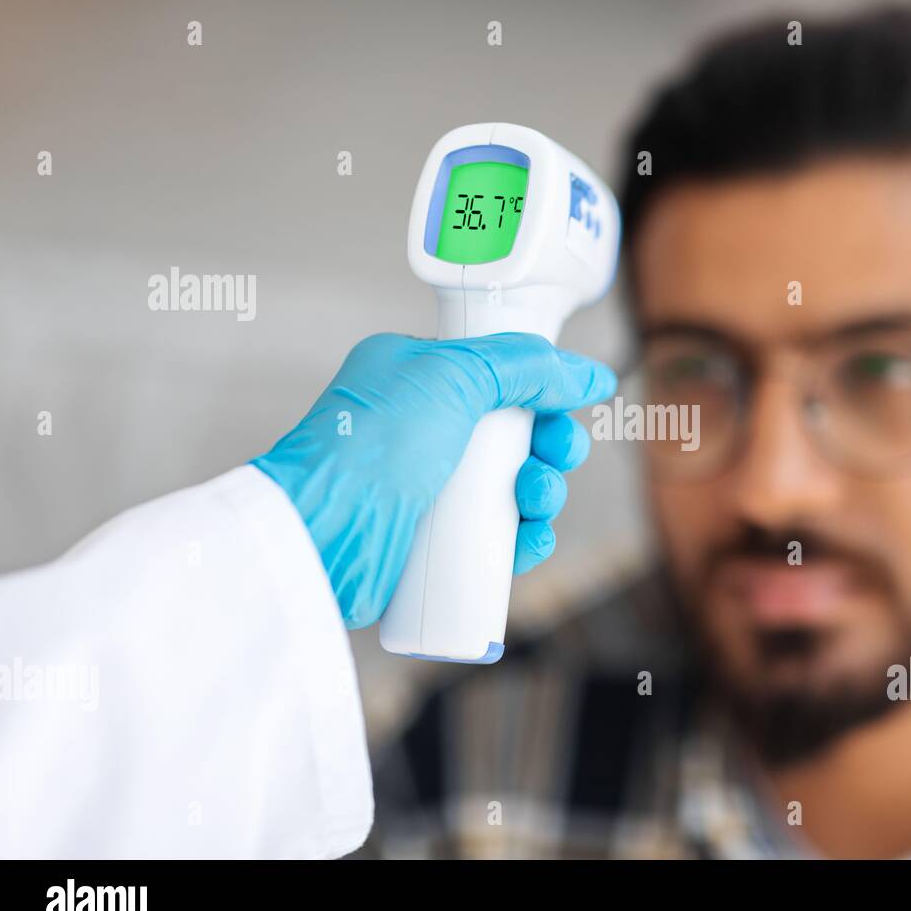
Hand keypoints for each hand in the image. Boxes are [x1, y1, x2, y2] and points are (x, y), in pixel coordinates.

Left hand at [250, 332, 615, 628]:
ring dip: (544, 491)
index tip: (570, 405)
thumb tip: (588, 376)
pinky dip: (525, 539)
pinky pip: (499, 539)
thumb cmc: (369, 447)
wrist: (322, 534)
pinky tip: (531, 538)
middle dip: (551, 445)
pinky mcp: (433, 545)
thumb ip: (524, 365)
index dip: (542, 391)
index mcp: (418, 378)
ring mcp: (428, 488)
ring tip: (536, 500)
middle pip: (517, 433)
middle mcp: (422, 430)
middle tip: (558, 455)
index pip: (500, 376)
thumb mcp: (452, 376)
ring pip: (513, 488)